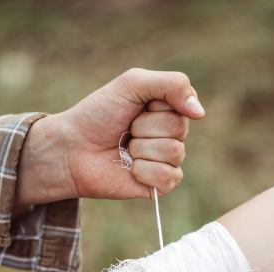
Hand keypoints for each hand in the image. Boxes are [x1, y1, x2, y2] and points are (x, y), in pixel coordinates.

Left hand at [15, 68, 204, 208]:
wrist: (72, 149)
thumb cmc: (98, 115)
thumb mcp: (133, 84)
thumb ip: (172, 85)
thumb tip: (200, 113)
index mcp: (168, 109)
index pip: (184, 105)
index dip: (155, 106)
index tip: (135, 106)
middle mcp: (171, 135)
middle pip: (179, 129)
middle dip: (145, 128)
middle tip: (126, 130)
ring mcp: (167, 161)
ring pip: (174, 152)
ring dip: (141, 149)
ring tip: (125, 149)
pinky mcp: (160, 185)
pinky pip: (169, 178)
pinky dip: (145, 172)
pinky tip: (131, 169)